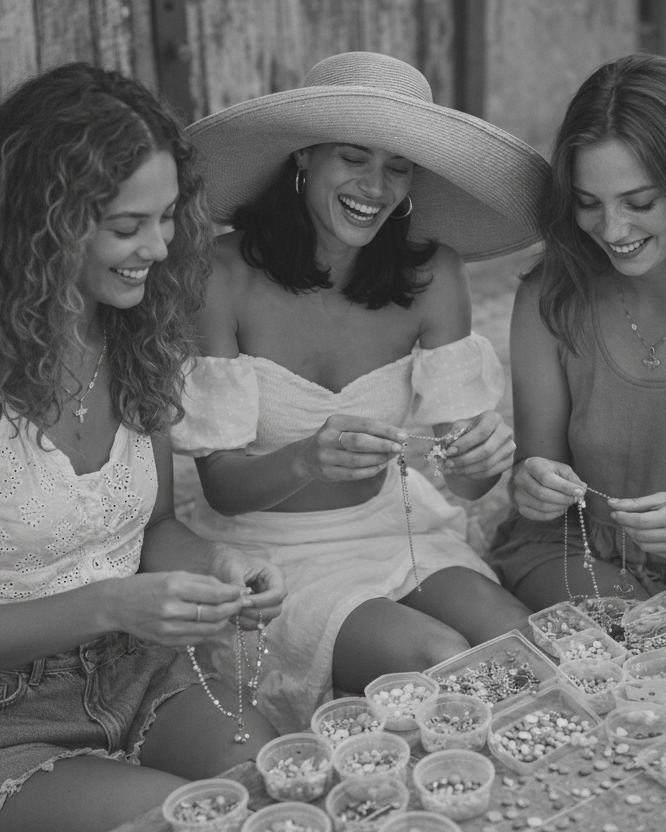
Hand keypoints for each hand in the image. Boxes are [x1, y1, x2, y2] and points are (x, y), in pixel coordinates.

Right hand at [106, 571, 244, 646]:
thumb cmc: (148, 585)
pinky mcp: (166, 642)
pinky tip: (213, 624)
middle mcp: (172, 608)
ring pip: (208, 629)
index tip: (241, 591)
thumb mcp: (174, 575)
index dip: (232, 594)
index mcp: (175, 586)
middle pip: (214, 613)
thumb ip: (202, 582)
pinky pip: (196, 639)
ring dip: (223, 622)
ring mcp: (169, 628)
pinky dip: (209, 632)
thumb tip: (228, 588)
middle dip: (232, 608)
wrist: (117, 605)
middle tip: (240, 603)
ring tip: (228, 613)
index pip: (214, 593)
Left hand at [212, 548, 286, 629]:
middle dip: (255, 612)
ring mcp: (267, 602)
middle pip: (275, 609)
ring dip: (248, 620)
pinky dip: (244, 623)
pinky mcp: (258, 611)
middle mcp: (274, 590)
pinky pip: (256, 624)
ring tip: (231, 612)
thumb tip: (242, 598)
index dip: (262, 601)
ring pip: (266, 619)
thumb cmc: (229, 561)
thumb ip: (237, 583)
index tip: (243, 601)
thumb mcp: (232, 568)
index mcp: (274, 574)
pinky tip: (231, 615)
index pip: (277, 593)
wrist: (220, 564)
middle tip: (236, 609)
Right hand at [294, 415, 407, 482]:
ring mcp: (325, 456)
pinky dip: (370, 470)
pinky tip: (379, 466)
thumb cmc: (336, 440)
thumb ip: (367, 432)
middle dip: (383, 445)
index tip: (403, 436)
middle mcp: (327, 437)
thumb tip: (396, 438)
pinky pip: (353, 473)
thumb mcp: (346, 429)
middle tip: (398, 448)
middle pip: (360, 441)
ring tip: (389, 457)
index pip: (365, 424)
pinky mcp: (327, 472)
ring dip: (378, 459)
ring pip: (357, 459)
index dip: (386, 430)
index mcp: (334, 422)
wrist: (307, 457)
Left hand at [439, 411, 514, 480]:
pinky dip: (475, 475)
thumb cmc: (468, 430)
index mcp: (493, 418)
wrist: (480, 437)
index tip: (448, 452)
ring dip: (467, 469)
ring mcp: (510, 447)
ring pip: (488, 464)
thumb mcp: (460, 427)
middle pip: (486, 450)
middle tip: (448, 464)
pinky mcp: (509, 461)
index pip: (481, 433)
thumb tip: (444, 451)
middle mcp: (506, 431)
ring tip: (451, 470)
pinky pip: (492, 472)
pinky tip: (462, 473)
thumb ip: (453, 436)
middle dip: (464, 460)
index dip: (464, 444)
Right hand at [510, 457, 585, 520]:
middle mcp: (521, 480)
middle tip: (575, 499)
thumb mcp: (558, 468)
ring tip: (568, 503)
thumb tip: (582, 489)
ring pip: (541, 506)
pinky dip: (554, 514)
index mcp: (531, 466)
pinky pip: (539, 515)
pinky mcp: (519, 507)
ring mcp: (518, 494)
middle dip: (564, 499)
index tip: (580, 492)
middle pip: (543, 494)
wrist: (523, 475)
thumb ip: (571, 477)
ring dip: (560, 507)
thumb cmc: (545, 470)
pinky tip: (560, 509)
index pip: (547, 479)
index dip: (565, 487)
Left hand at [609, 492, 665, 558]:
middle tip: (622, 517)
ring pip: (644, 546)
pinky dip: (643, 543)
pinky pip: (652, 552)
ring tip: (633, 525)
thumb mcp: (660, 499)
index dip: (624, 517)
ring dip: (633, 535)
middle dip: (627, 526)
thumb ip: (636, 502)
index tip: (614, 512)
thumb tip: (611, 503)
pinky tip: (644, 533)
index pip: (641, 521)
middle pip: (641, 535)